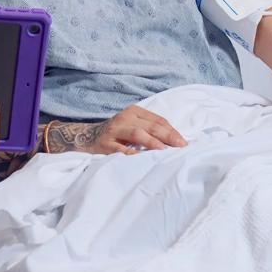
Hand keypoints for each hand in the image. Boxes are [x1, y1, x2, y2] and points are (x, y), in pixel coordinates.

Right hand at [49, 104, 186, 154]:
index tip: (184, 143)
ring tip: (163, 150)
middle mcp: (124, 118)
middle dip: (167, 136)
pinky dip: (132, 154)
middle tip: (180, 147)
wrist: (87, 137)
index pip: (158, 120)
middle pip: (150, 126)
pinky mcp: (105, 144)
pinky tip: (142, 159)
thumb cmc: (118, 134)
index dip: (172, 131)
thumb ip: (151, 130)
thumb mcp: (134, 126)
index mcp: (134, 112)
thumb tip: (177, 142)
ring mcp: (114, 130)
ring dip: (151, 141)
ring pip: (136, 133)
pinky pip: (120, 149)